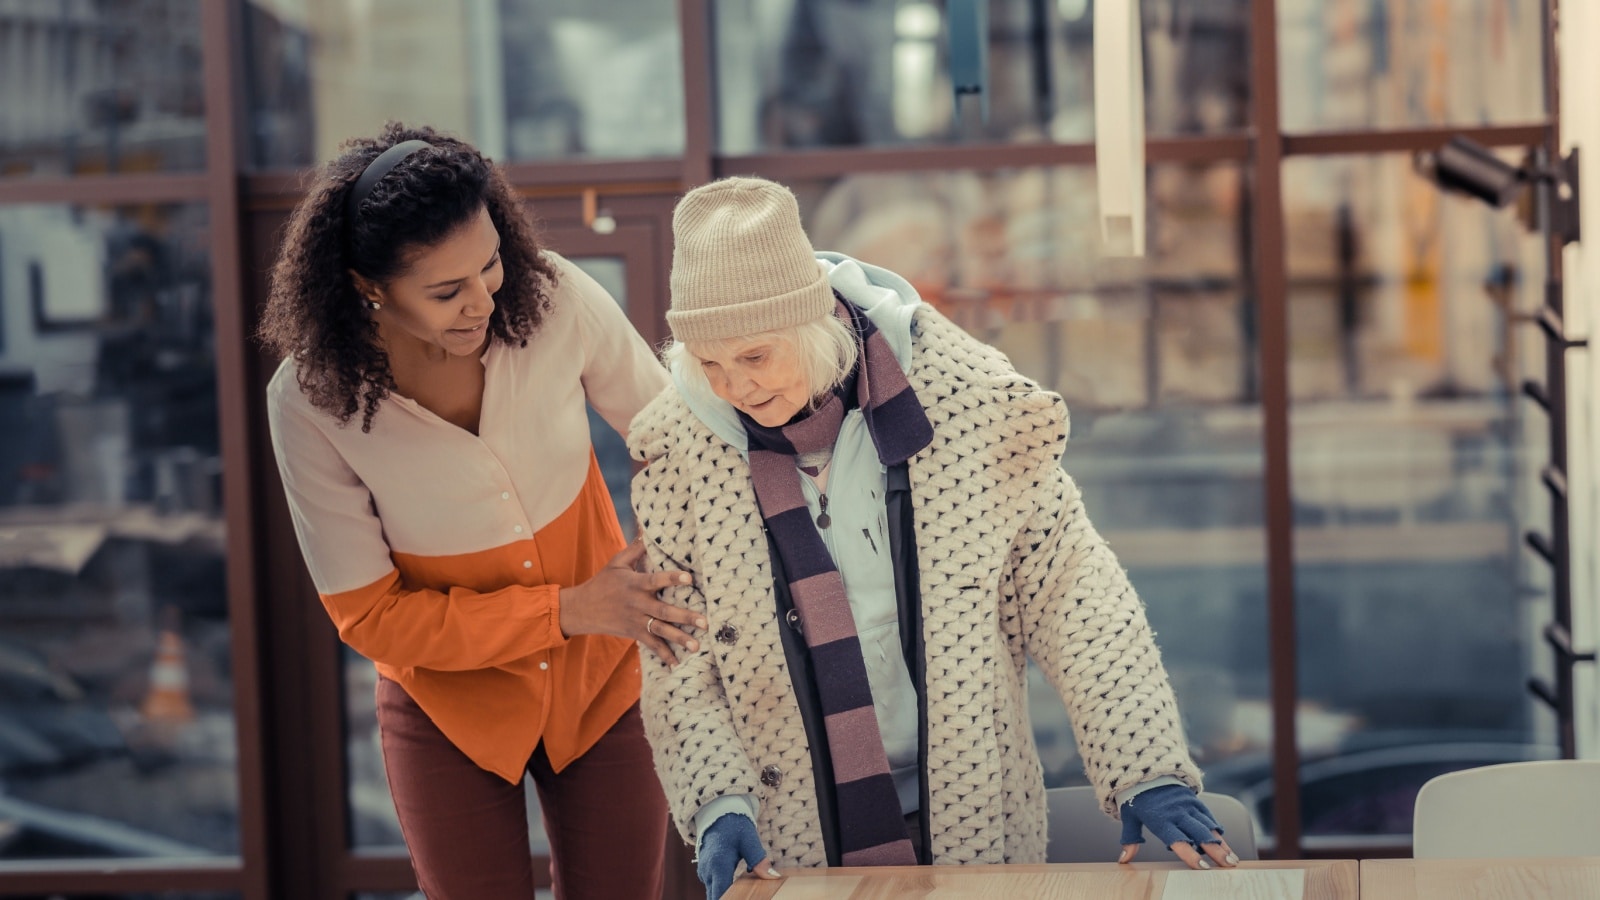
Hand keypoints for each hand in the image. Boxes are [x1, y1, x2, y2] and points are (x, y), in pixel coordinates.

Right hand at [558, 541, 706, 665]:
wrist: (582, 609)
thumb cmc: (603, 582)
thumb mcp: (617, 562)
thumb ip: (636, 549)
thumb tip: (649, 531)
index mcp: (635, 584)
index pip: (656, 580)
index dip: (673, 579)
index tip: (690, 578)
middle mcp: (638, 604)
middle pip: (664, 611)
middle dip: (685, 617)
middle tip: (704, 622)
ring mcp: (636, 621)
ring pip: (661, 631)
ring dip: (679, 639)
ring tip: (696, 646)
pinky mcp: (634, 633)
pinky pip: (651, 645)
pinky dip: (664, 655)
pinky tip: (677, 664)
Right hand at [697, 813, 779, 899]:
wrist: (717, 812)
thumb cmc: (734, 825)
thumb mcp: (749, 840)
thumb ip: (759, 860)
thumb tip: (773, 876)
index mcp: (718, 865)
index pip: (722, 895)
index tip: (743, 898)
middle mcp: (707, 872)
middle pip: (716, 897)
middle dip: (729, 898)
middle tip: (746, 894)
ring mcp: (704, 872)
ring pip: (713, 893)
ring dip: (725, 895)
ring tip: (741, 893)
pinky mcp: (704, 871)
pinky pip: (712, 886)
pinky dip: (722, 889)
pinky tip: (735, 888)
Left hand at [1118, 785, 1238, 869]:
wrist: (1145, 771)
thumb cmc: (1137, 799)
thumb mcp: (1129, 817)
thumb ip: (1130, 839)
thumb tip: (1123, 860)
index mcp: (1161, 820)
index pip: (1178, 841)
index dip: (1191, 855)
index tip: (1204, 868)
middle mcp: (1177, 813)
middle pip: (1199, 834)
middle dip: (1216, 851)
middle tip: (1228, 866)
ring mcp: (1188, 805)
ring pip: (1208, 826)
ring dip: (1221, 843)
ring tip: (1232, 859)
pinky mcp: (1194, 799)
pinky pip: (1208, 815)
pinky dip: (1217, 829)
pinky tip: (1225, 841)